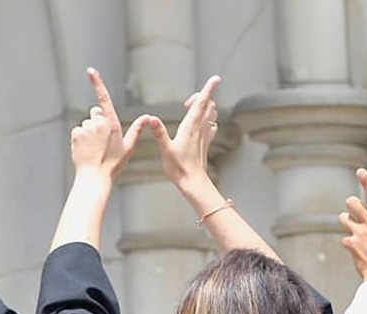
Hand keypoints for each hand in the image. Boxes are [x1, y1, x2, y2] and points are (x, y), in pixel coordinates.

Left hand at [70, 68, 148, 179]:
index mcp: (112, 123)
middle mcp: (98, 122)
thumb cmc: (113, 164)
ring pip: (86, 123)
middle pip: (95, 113)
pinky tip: (86, 149)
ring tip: (94, 148)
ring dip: (89, 132)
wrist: (95, 176)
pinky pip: (77, 131)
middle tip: (102, 141)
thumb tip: (147, 118)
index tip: (91, 70)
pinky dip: (80, 138)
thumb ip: (136, 129)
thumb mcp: (128, 146)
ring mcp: (86, 127)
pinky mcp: (76, 133)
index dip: (97, 83)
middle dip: (97, 122)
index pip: (104, 98)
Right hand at [146, 76, 220, 191]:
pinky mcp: (205, 143)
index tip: (215, 78)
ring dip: (206, 107)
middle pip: (208, 106)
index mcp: (190, 127)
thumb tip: (151, 119)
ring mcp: (204, 136)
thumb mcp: (165, 149)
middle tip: (187, 102)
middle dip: (202, 97)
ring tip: (193, 109)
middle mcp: (200, 129)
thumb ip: (159, 132)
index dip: (208, 89)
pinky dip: (209, 120)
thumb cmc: (179, 168)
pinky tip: (204, 124)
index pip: (202, 103)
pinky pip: (211, 127)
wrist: (193, 183)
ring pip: (212, 115)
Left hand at [338, 169, 366, 288]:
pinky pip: (344, 238)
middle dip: (351, 206)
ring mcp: (361, 233)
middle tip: (354, 213)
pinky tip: (356, 252)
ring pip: (343, 217)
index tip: (360, 171)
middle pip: (353, 202)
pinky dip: (348, 244)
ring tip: (354, 233)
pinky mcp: (351, 243)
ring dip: (346, 222)